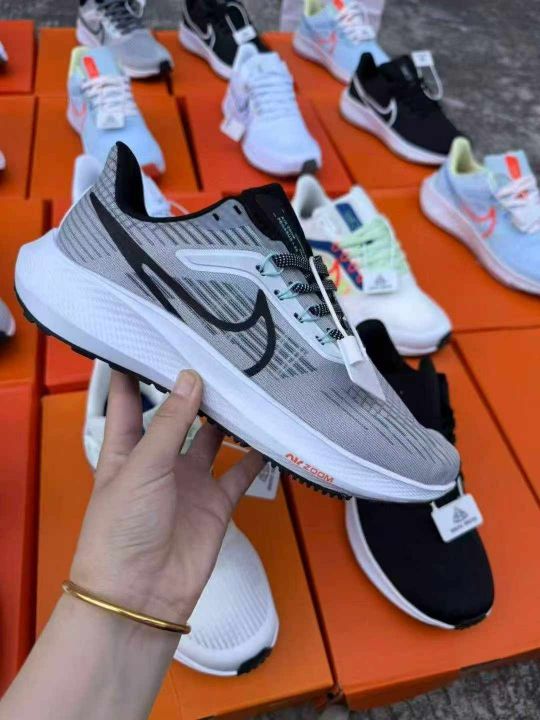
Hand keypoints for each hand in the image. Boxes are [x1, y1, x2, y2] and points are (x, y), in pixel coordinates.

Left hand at [70, 369, 263, 623]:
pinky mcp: (217, 502)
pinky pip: (241, 472)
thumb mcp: (141, 466)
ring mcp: (190, 480)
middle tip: (218, 352)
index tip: (157, 336)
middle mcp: (159, 459)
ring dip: (227, 416)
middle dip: (193, 388)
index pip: (130, 399)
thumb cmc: (123, 525)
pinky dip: (256, 455)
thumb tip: (191, 376)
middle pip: (177, 414)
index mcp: (125, 447)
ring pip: (212, 438)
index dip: (139, 369)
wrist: (141, 595)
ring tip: (248, 382)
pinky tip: (271, 430)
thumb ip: (170, 422)